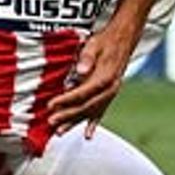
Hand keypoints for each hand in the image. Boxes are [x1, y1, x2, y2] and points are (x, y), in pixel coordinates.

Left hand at [45, 18, 136, 137]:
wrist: (123, 40)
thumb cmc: (106, 41)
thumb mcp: (94, 44)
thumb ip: (87, 58)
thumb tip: (81, 71)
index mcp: (105, 78)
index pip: (81, 93)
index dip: (65, 101)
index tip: (51, 105)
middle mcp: (110, 89)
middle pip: (85, 107)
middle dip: (67, 116)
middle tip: (51, 122)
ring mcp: (111, 94)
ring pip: (91, 112)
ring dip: (75, 122)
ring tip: (60, 131)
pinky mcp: (109, 95)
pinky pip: (100, 112)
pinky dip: (93, 124)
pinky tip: (88, 135)